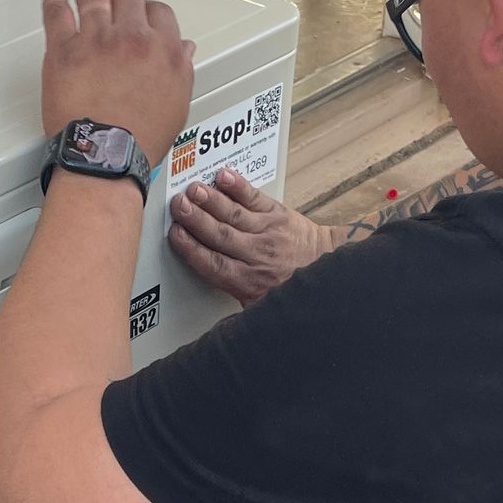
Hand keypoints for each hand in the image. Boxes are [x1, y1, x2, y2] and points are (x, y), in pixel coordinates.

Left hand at [42, 0, 194, 161]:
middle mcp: (132, 38)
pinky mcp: (64, 50)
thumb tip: (183, 50)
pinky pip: (58, 13)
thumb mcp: (177, 104)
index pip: (159, 12)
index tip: (140, 12)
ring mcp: (97, 40)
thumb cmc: (139, 139)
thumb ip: (181, 69)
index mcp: (163, 49)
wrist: (105, 156)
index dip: (148, 9)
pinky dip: (55, 2)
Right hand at [168, 168, 337, 303]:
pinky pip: (254, 198)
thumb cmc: (289, 287)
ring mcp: (268, 232)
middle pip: (219, 235)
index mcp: (247, 281)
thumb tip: (214, 326)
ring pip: (234, 215)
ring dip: (211, 201)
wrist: (327, 267)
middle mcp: (257, 255)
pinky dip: (238, 186)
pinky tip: (223, 177)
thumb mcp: (261, 309)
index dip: (191, 248)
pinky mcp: (278, 213)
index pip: (212, 262)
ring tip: (193, 190)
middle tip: (177, 206)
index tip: (175, 235)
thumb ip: (236, 307)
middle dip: (195, 219)